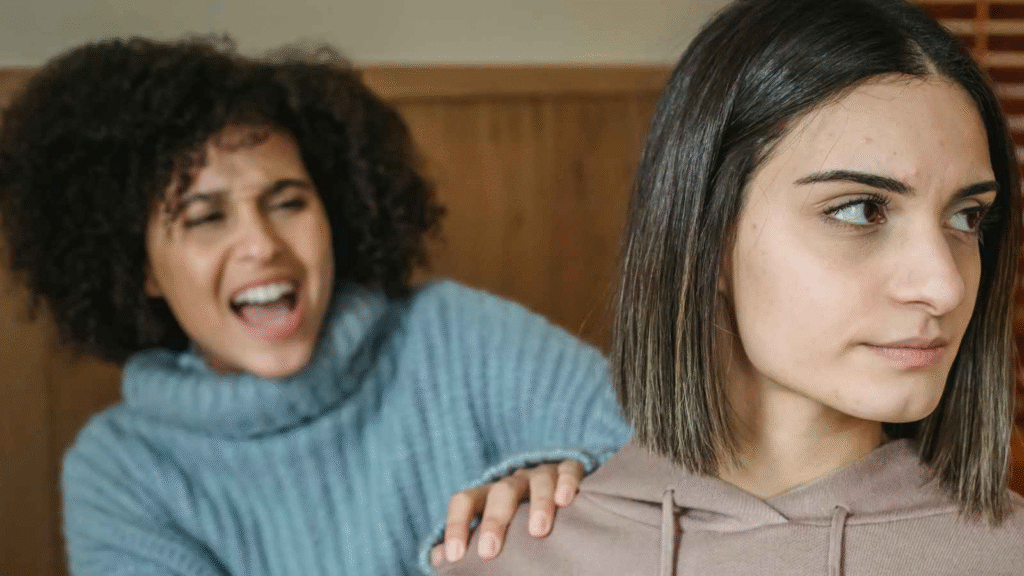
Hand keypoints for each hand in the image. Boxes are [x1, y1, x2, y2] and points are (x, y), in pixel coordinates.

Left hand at [431, 459, 584, 565]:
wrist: (558, 496)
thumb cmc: (519, 523)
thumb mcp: (493, 531)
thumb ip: (469, 542)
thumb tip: (439, 558)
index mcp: (489, 496)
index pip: (465, 501)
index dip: (456, 525)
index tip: (455, 555)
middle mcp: (514, 483)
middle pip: (500, 492)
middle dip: (494, 520)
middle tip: (489, 551)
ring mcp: (542, 475)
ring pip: (537, 481)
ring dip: (537, 503)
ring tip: (538, 532)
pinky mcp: (569, 471)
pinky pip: (569, 470)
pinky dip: (567, 482)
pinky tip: (566, 501)